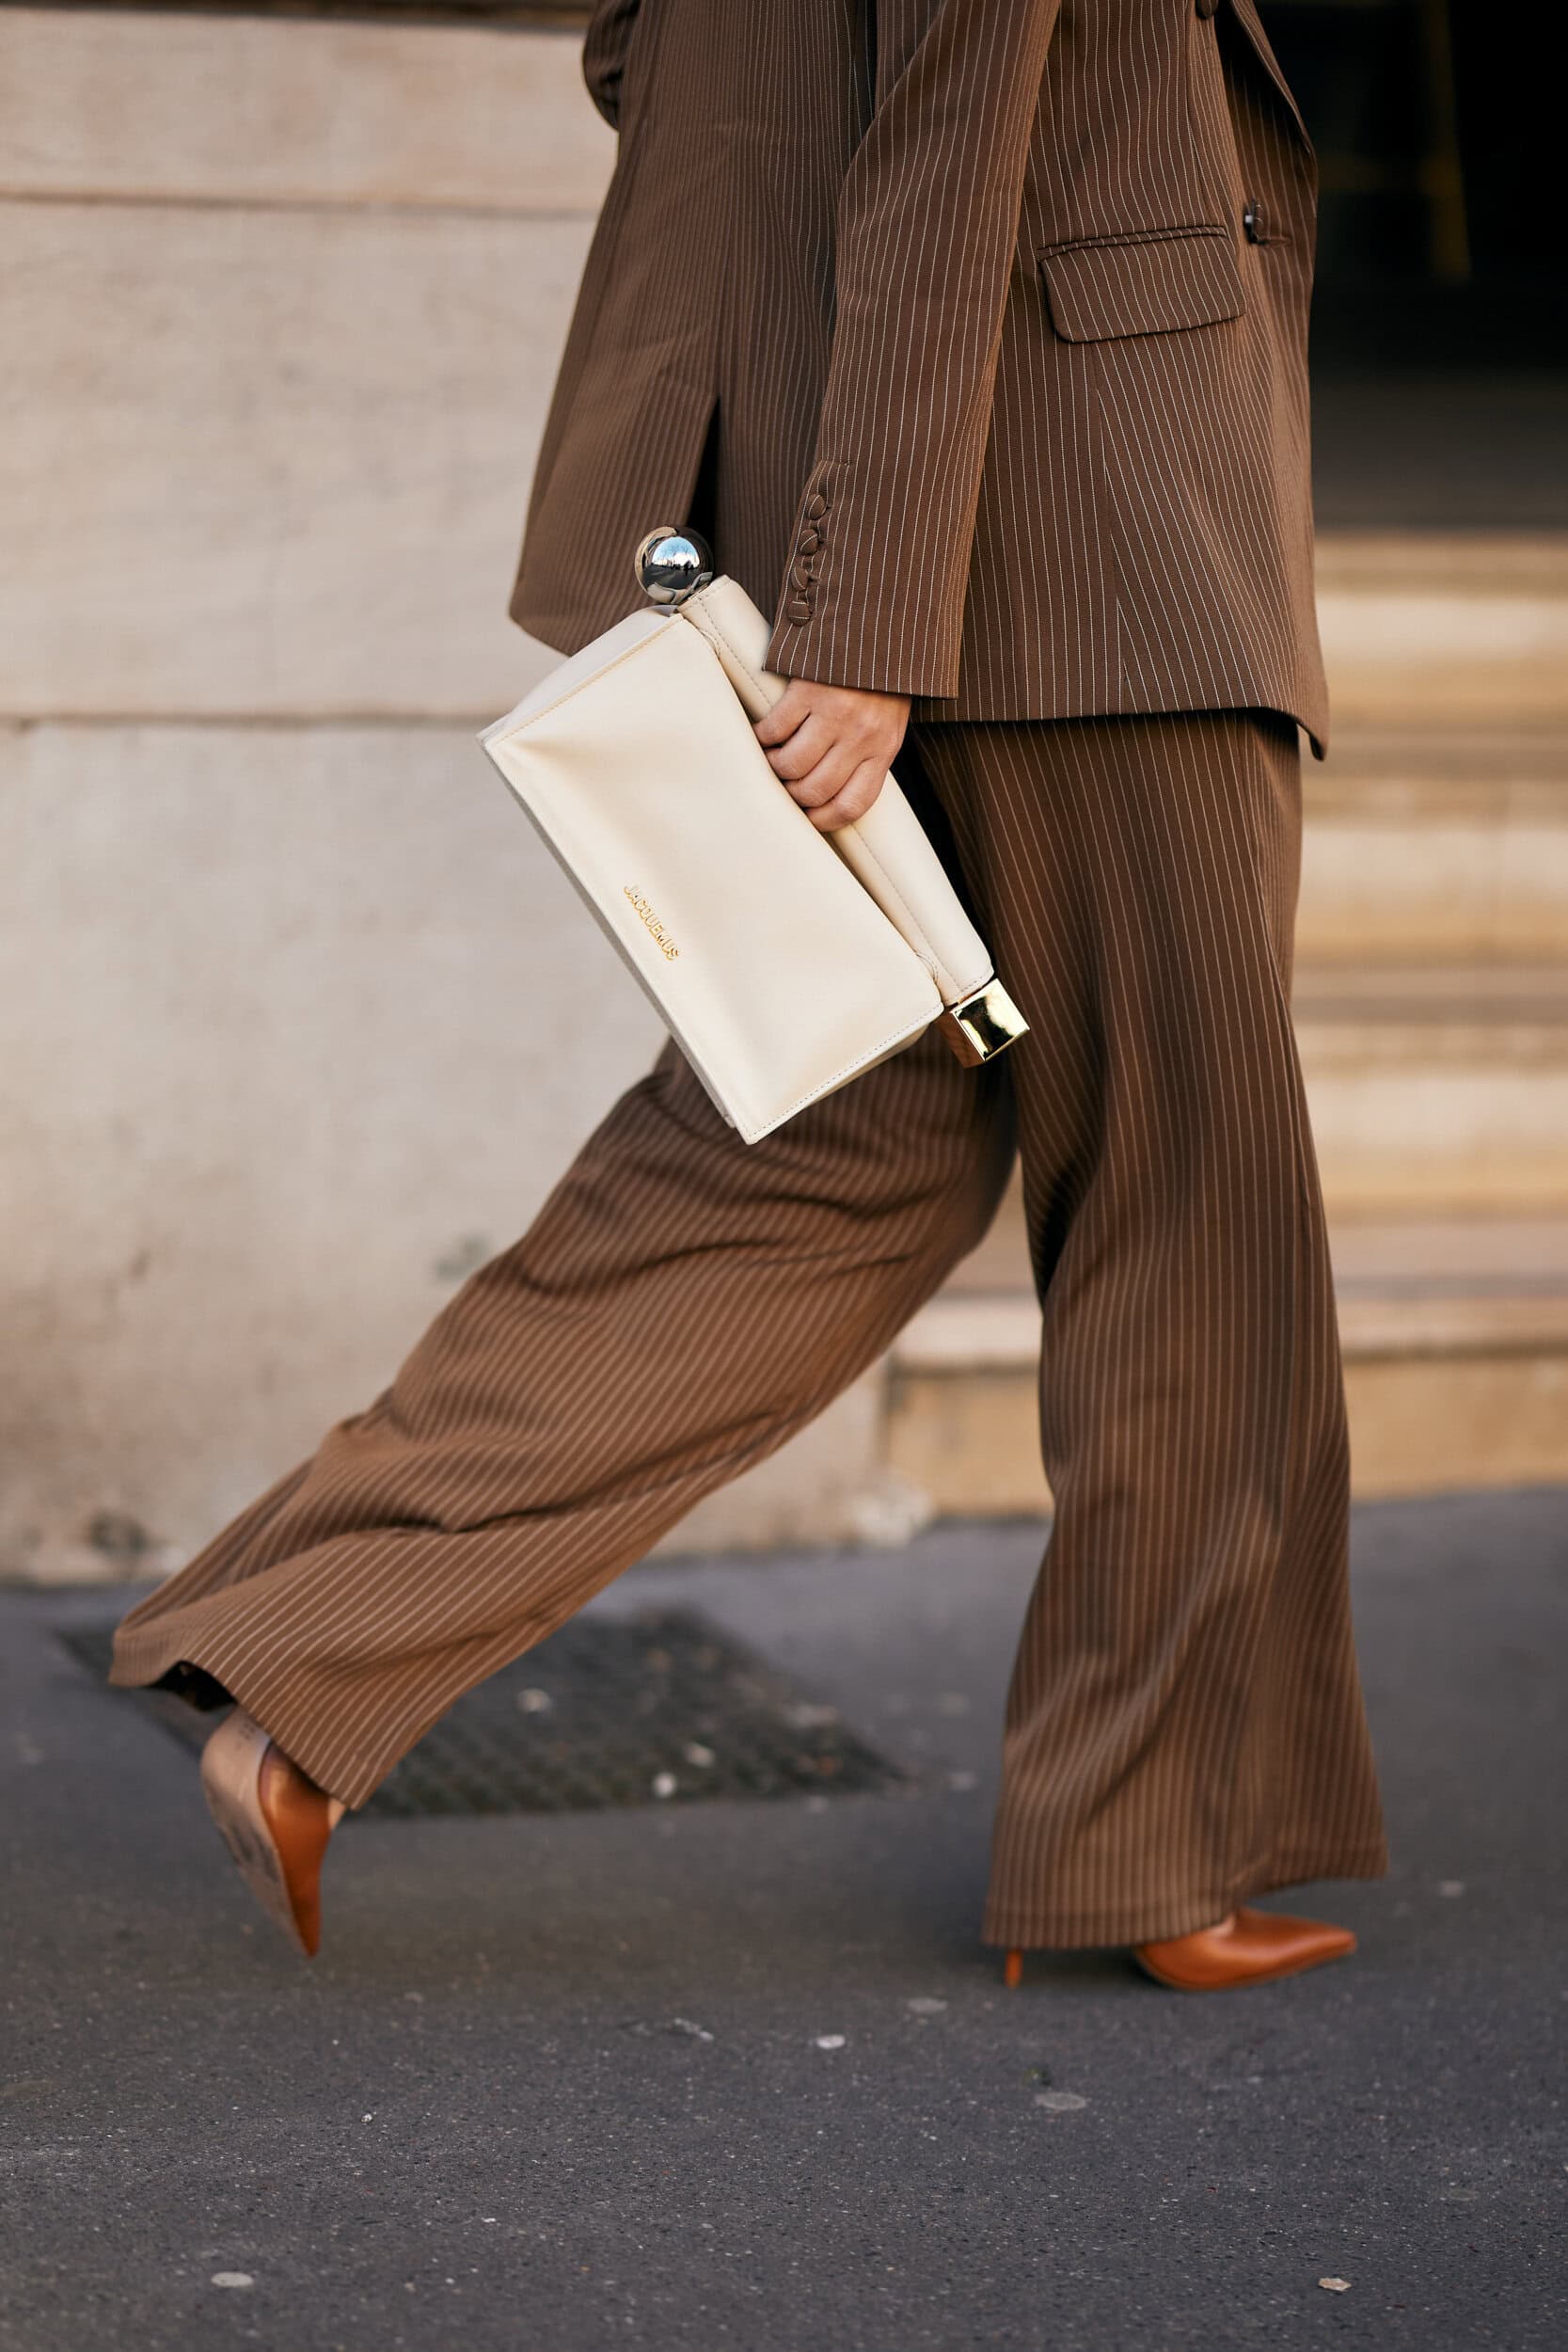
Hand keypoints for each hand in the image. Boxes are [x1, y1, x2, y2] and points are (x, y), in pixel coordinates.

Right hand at [755, 680, 910, 831]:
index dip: (824, 820)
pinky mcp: (808, 691)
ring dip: (775, 765)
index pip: (852, 805)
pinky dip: (763, 736)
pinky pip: (774, 730)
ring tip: (774, 755)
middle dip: (793, 792)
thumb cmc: (881, 676)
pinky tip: (765, 731)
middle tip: (786, 781)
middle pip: (814, 790)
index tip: (808, 816)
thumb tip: (831, 789)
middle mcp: (860, 736)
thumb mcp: (888, 721)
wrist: (880, 619)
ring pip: (790, 765)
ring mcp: (834, 714)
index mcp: (883, 748)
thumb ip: (867, 753)